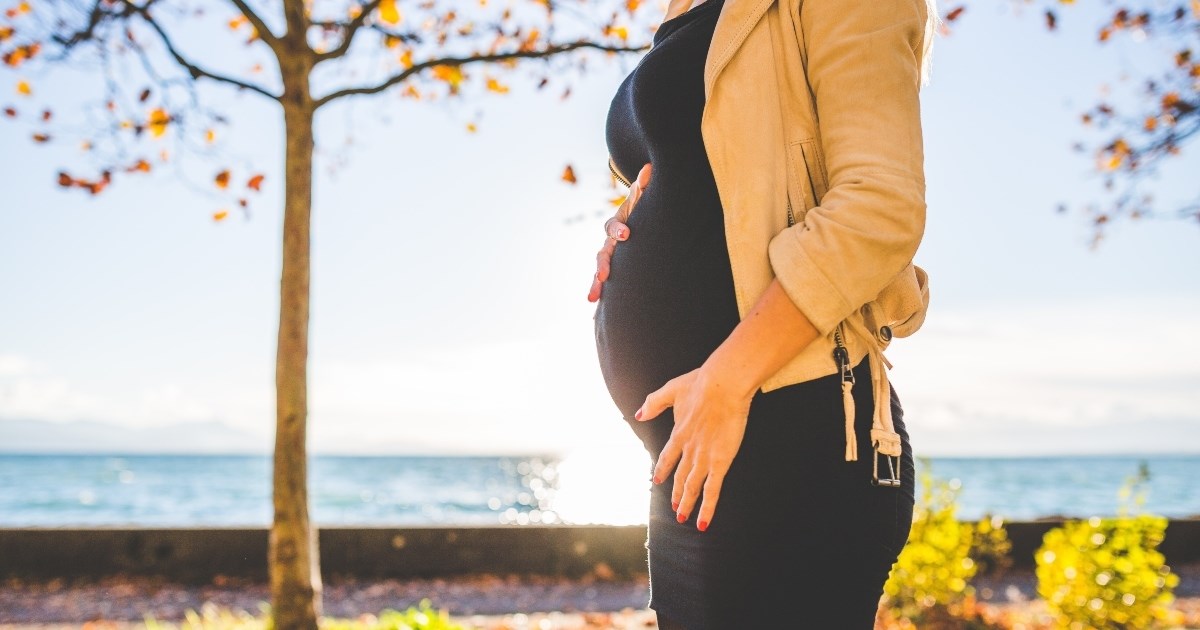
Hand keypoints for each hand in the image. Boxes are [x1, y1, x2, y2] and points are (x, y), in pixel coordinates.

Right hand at [587, 162, 651, 302]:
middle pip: (602, 254)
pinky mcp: (612, 273)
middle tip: (603, 276)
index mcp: (617, 225)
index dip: (619, 229)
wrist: (633, 225)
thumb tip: (649, 168)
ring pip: (599, 272)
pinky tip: (595, 317)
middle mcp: (609, 243)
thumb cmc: (641, 213)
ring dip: (596, 285)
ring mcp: (608, 259)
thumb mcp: (643, 200)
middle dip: (602, 265)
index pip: (614, 226)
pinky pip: (605, 286)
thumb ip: (644, 188)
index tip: (627, 234)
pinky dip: (602, 300)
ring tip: (592, 300)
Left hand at [634, 363, 754, 531]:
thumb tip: (638, 414)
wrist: (722, 385)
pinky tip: (702, 522)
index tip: (657, 480)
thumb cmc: (701, 383)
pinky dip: (707, 508)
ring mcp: (703, 458)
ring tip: (683, 516)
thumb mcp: (672, 390)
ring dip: (687, 504)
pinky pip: (712, 491)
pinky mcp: (720, 462)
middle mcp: (688, 449)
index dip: (663, 470)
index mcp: (678, 433)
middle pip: (680, 476)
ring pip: (692, 488)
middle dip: (676, 493)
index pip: (667, 457)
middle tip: (673, 506)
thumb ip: (654, 403)